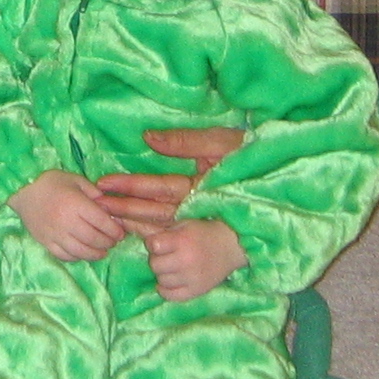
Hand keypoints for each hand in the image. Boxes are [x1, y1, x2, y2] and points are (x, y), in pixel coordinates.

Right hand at [9, 170, 125, 261]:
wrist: (22, 192)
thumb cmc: (51, 184)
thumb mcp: (74, 180)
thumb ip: (93, 192)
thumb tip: (108, 206)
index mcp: (75, 203)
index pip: (102, 222)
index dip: (115, 230)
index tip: (120, 232)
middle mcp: (66, 221)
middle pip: (94, 239)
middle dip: (108, 242)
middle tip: (113, 241)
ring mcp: (55, 234)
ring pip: (81, 251)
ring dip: (96, 254)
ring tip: (102, 250)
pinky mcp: (46, 243)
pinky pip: (66, 256)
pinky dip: (78, 257)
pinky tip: (84, 252)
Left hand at [94, 127, 244, 234]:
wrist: (282, 197)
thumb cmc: (253, 160)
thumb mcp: (221, 144)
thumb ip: (185, 142)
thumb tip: (147, 138)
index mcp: (201, 187)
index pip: (159, 188)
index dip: (131, 185)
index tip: (104, 183)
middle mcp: (200, 211)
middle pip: (155, 213)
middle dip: (124, 209)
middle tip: (95, 205)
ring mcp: (204, 227)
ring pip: (163, 230)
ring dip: (134, 225)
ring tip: (106, 220)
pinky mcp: (207, 237)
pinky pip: (176, 241)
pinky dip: (154, 240)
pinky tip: (135, 238)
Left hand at [146, 217, 246, 301]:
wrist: (231, 246)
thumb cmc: (204, 232)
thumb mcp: (184, 224)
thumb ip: (163, 232)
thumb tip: (138, 236)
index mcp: (182, 241)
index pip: (153, 246)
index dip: (152, 244)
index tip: (159, 243)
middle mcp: (186, 261)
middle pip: (155, 265)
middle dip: (157, 259)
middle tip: (166, 256)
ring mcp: (192, 278)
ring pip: (162, 281)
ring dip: (163, 274)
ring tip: (171, 267)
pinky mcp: (197, 291)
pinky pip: (171, 296)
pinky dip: (166, 290)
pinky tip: (171, 281)